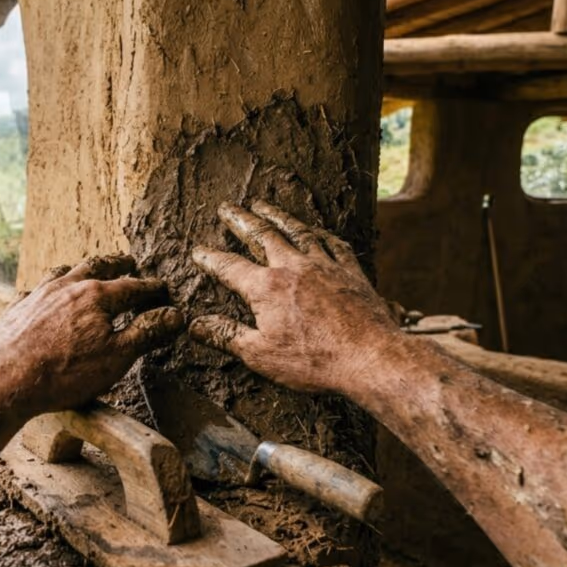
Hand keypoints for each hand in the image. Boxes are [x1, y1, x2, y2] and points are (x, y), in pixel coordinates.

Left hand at [0, 255, 183, 422]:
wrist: (4, 382)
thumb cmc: (64, 374)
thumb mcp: (117, 357)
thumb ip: (147, 332)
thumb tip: (175, 315)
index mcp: (96, 296)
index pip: (133, 286)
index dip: (152, 288)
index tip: (164, 289)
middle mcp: (67, 286)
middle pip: (97, 267)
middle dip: (117, 265)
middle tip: (129, 262)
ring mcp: (39, 295)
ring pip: (64, 272)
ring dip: (81, 269)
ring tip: (89, 270)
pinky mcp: (17, 309)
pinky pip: (35, 289)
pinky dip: (47, 287)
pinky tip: (44, 293)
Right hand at [189, 201, 399, 396]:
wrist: (370, 356)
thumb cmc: (313, 361)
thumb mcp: (260, 354)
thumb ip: (226, 335)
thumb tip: (196, 325)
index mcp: (266, 288)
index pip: (229, 267)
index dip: (210, 258)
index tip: (198, 251)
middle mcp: (293, 268)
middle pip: (262, 235)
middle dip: (241, 220)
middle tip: (228, 207)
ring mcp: (324, 266)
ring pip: (296, 231)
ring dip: (277, 216)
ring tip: (263, 206)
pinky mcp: (350, 272)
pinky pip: (333, 243)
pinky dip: (321, 233)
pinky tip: (316, 230)